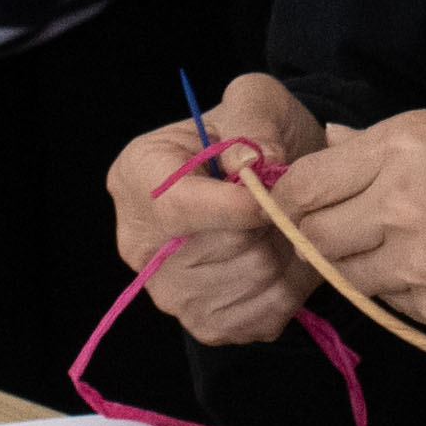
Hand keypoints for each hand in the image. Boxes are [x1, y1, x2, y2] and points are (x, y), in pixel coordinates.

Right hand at [107, 75, 332, 347]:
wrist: (269, 177)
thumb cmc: (255, 134)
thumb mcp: (256, 101)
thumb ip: (254, 120)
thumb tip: (252, 165)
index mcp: (137, 175)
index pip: (175, 206)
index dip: (232, 206)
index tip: (272, 196)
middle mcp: (140, 242)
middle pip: (218, 251)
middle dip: (267, 228)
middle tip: (287, 203)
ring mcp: (169, 291)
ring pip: (247, 285)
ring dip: (284, 256)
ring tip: (285, 225)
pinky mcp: (204, 324)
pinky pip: (259, 316)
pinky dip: (288, 289)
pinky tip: (284, 257)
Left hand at [261, 97, 425, 343]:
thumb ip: (392, 134)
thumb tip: (334, 145)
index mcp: (407, 145)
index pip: (306, 183)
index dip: (289, 196)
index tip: (294, 202)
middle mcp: (401, 205)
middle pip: (311, 236)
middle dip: (312, 234)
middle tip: (336, 230)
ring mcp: (418, 265)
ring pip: (343, 276)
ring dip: (354, 264)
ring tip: (395, 246)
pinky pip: (389, 303)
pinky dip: (397, 290)